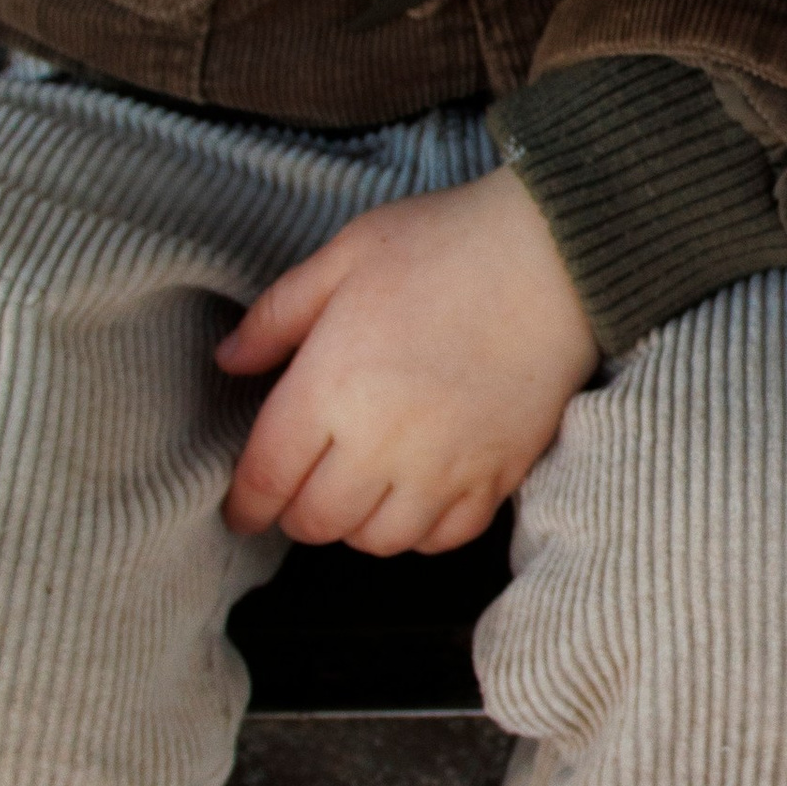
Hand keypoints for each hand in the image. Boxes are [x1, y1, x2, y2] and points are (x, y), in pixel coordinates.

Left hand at [217, 167, 597, 553]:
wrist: (557, 256)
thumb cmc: (445, 244)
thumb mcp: (345, 256)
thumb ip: (277, 315)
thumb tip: (228, 360)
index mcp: (330, 387)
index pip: (267, 477)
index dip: (246, 504)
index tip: (242, 509)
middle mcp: (382, 442)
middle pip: (318, 521)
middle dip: (296, 515)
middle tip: (300, 492)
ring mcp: (444, 466)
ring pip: (380, 541)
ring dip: (357, 527)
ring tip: (358, 496)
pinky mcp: (497, 475)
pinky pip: (446, 537)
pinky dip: (421, 532)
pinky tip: (416, 499)